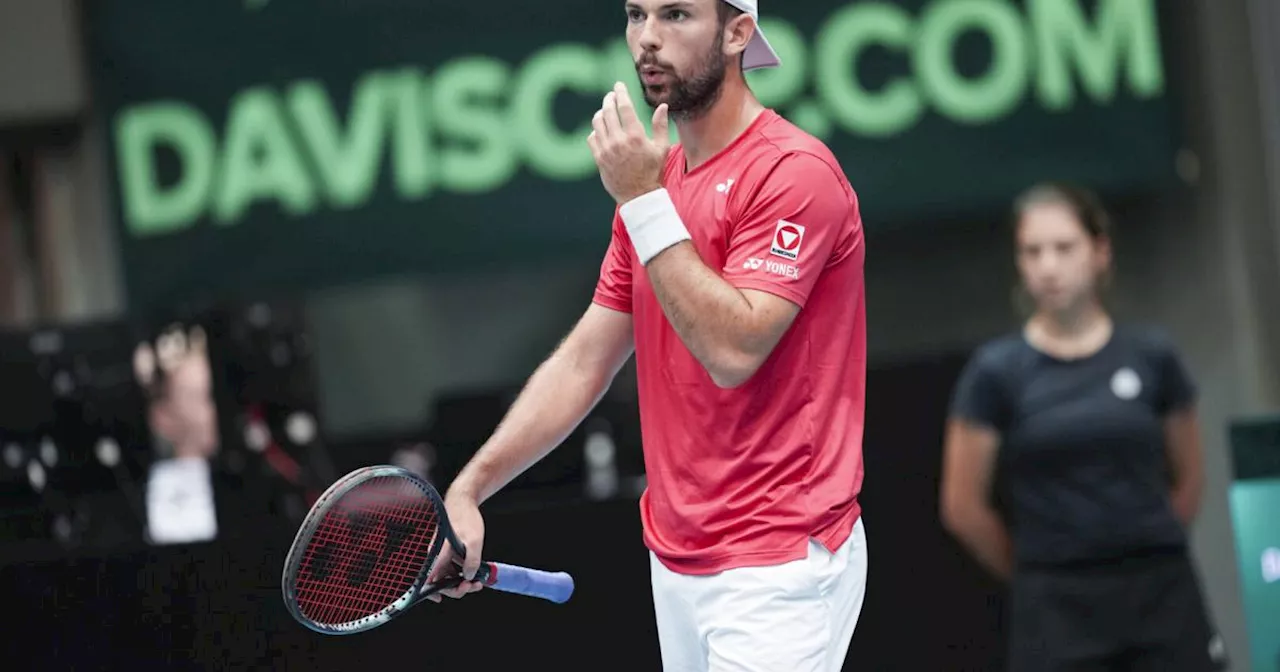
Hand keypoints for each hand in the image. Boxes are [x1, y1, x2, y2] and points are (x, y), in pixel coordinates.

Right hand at [425, 489, 485, 601]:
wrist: (464, 501)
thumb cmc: (466, 517)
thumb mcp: (475, 540)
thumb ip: (472, 560)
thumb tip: (468, 577)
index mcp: (440, 553)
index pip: (430, 578)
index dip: (433, 591)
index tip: (442, 598)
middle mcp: (437, 555)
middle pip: (441, 580)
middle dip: (457, 588)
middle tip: (475, 586)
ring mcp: (442, 554)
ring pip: (448, 575)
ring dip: (461, 581)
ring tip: (479, 581)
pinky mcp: (448, 552)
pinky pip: (452, 568)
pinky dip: (462, 573)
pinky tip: (474, 572)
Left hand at [588, 81, 670, 204]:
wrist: (638, 195)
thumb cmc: (653, 171)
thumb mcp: (662, 148)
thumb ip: (661, 125)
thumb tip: (662, 106)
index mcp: (636, 136)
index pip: (624, 107)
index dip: (620, 92)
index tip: (618, 85)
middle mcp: (619, 141)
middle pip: (608, 111)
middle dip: (609, 99)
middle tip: (611, 95)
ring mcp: (607, 150)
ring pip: (597, 122)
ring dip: (601, 112)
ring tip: (606, 110)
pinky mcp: (599, 158)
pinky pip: (592, 137)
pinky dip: (596, 130)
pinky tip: (602, 130)